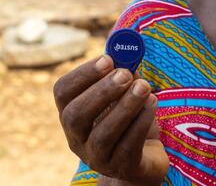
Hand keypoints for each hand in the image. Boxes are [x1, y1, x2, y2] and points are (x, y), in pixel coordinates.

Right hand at [54, 55, 168, 185]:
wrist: (145, 158)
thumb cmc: (130, 119)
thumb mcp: (124, 93)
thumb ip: (123, 72)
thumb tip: (128, 47)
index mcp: (72, 113)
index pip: (62, 92)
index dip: (83, 74)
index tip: (107, 59)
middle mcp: (77, 138)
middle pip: (76, 115)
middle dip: (102, 91)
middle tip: (125, 74)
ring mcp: (97, 158)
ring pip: (103, 134)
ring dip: (125, 106)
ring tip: (144, 86)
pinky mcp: (121, 168)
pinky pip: (128, 147)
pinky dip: (141, 122)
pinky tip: (153, 104)